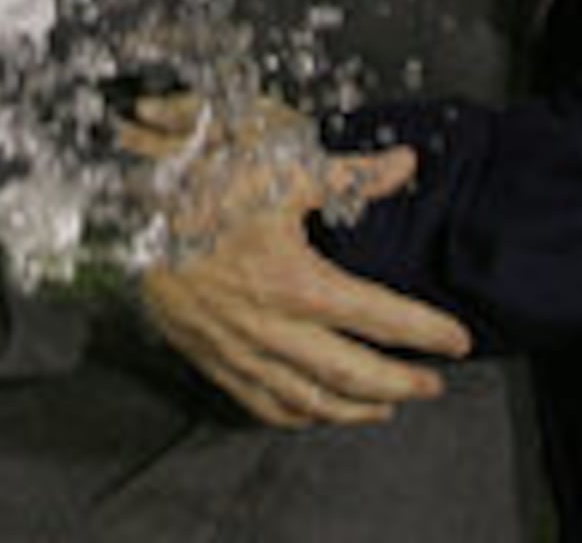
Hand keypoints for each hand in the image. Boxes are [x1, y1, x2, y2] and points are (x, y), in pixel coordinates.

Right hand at [118, 93, 470, 428]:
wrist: (124, 212)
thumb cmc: (201, 185)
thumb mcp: (280, 168)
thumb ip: (349, 174)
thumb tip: (403, 164)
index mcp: (298, 282)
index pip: (380, 317)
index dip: (426, 331)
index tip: (457, 340)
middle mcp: (273, 327)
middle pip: (352, 374)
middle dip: (400, 384)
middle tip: (433, 386)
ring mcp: (240, 349)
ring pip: (308, 399)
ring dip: (353, 409)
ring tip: (386, 408)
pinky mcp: (210, 356)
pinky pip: (258, 402)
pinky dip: (293, 415)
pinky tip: (313, 413)